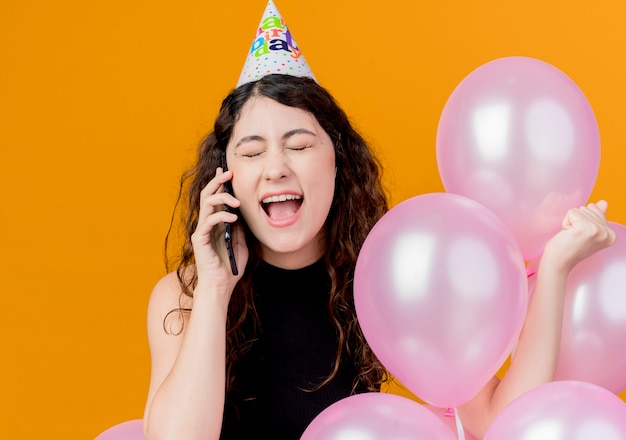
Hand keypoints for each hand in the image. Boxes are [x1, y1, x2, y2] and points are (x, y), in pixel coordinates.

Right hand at [190, 167, 247, 295]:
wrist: (221, 285)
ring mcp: (202, 230)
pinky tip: (234, 218)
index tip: (228, 171)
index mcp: (215, 223)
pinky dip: (221, 216)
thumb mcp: (241, 242)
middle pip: (208, 195)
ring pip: (207, 204)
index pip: (215, 198)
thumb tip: (242, 211)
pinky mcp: (200, 239)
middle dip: (218, 181)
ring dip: (222, 198)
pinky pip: (209, 221)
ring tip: (237, 202)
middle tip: (229, 173)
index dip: (220, 183)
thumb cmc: (230, 266)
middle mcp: (206, 224)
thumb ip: (239, 227)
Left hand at [542, 200, 615, 272]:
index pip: (596, 209)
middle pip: (589, 208)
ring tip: (571, 236)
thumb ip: (597, 217)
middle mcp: (608, 233)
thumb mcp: (586, 231)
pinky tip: (567, 234)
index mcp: (611, 234)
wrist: (558, 262)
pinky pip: (572, 212)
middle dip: (577, 220)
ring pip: (580, 210)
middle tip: (575, 236)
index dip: (583, 220)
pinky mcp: (585, 229)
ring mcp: (598, 230)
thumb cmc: (568, 247)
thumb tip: (603, 202)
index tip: (581, 236)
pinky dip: (566, 222)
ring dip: (571, 222)